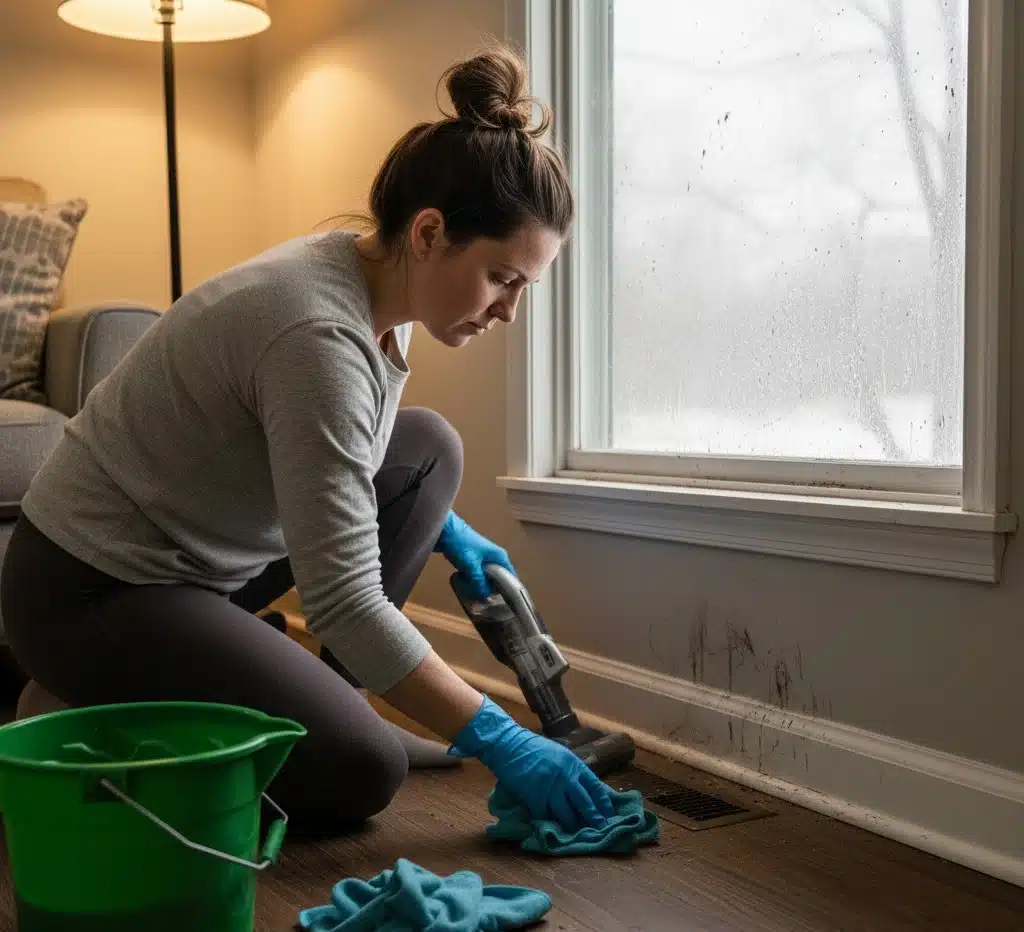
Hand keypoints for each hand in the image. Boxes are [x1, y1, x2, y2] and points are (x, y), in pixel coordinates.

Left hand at [434, 511, 515, 598]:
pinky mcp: (474, 561)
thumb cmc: (460, 543)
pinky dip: (472, 581)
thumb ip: (478, 581)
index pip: (510, 576)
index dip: (507, 589)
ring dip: (479, 586)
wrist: (444, 530)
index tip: (500, 600)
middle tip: (481, 597)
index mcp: (499, 556)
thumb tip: (484, 595)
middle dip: (489, 589)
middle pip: (498, 580)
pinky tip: (465, 584)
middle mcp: (495, 558)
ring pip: (486, 579)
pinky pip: (477, 576)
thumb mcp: (470, 565)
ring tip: (470, 590)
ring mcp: (484, 559)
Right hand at [450, 696, 615, 829]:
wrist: (509, 744)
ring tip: (578, 833)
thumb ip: (571, 771)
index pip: (595, 786)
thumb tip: (584, 790)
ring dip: (573, 825)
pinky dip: (549, 823)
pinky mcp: (534, 797)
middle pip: (584, 802)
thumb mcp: (559, 754)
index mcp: (573, 764)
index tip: (609, 815)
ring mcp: (550, 787)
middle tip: (601, 830)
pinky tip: (553, 829)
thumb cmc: (533, 749)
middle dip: (593, 818)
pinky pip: (545, 815)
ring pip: (567, 813)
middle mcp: (565, 776)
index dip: (603, 803)